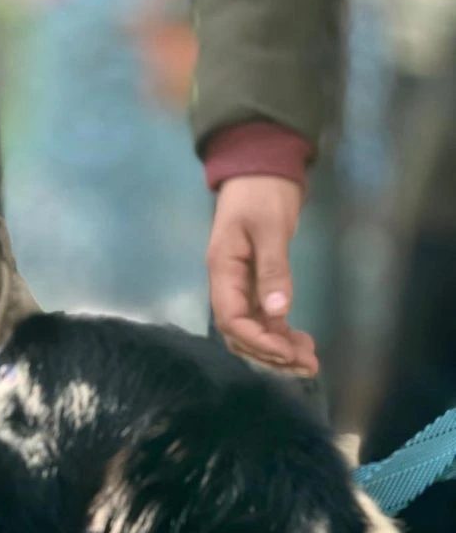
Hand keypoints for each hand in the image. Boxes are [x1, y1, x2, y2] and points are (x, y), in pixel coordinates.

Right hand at [207, 175, 318, 375]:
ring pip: (253, 331)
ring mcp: (240, 287)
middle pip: (241, 334)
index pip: (232, 320)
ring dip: (278, 349)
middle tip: (306, 365)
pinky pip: (263, 319)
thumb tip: (279, 312)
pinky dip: (281, 334)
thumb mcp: (270, 228)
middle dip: (271, 353)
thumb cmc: (262, 193)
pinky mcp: (255, 284)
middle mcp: (227, 285)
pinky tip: (301, 341)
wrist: (261, 167)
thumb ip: (273, 270)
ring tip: (309, 361)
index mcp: (222, 272)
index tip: (287, 352)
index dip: (258, 341)